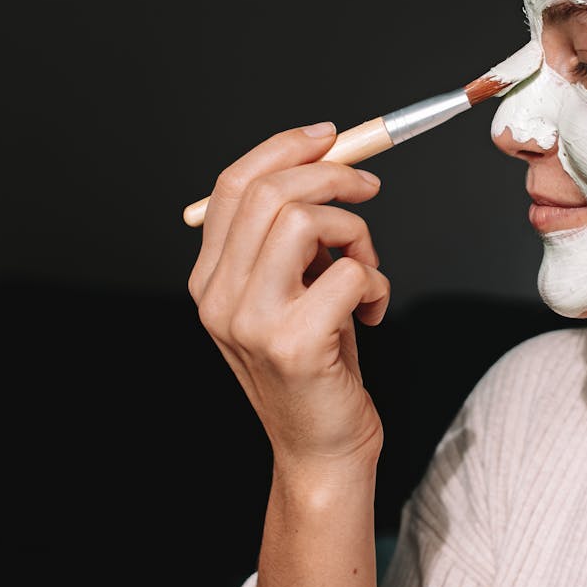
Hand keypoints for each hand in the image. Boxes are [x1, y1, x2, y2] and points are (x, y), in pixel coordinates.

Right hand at [188, 122, 389, 470]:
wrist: (321, 449)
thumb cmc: (316, 364)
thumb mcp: (289, 292)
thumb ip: (290, 237)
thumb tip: (328, 160)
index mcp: (209, 279)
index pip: (231, 186)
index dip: (282, 149)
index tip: (330, 137)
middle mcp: (218, 297)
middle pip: (269, 192)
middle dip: (333, 176)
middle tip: (369, 190)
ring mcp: (252, 321)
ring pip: (307, 221)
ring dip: (357, 232)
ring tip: (366, 268)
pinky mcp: (295, 344)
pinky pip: (350, 272)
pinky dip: (376, 281)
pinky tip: (372, 311)